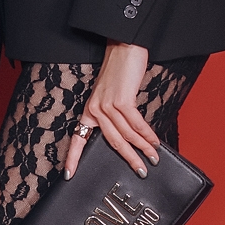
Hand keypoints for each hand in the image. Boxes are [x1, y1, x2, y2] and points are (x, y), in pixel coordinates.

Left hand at [63, 41, 157, 179]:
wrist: (123, 48)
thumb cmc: (119, 72)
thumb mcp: (110, 96)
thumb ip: (113, 115)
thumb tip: (128, 135)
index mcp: (90, 111)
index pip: (78, 139)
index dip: (72, 158)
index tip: (69, 176)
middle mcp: (96, 110)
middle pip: (113, 142)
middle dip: (129, 159)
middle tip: (141, 172)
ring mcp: (108, 105)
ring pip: (127, 135)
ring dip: (143, 148)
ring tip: (153, 158)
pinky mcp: (122, 100)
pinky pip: (137, 124)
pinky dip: (148, 135)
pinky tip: (155, 142)